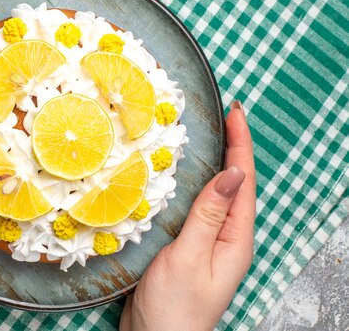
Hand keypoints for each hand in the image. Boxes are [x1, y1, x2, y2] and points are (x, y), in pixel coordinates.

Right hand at [120, 101, 255, 330]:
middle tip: (227, 115)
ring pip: (217, 194)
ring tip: (213, 136)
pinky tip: (186, 177)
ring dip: (217, 163)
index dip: (241, 145)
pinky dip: (196, 184)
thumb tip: (233, 174)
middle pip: (235, 184)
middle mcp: (228, 237)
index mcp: (235, 239)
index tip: (235, 112)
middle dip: (234, 147)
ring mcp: (211, 242)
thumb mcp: (191, 256)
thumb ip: (210, 215)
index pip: (243, 182)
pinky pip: (199, 208)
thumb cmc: (175, 306)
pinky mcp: (191, 246)